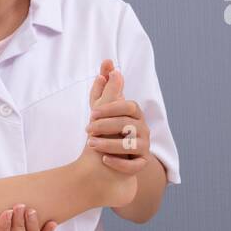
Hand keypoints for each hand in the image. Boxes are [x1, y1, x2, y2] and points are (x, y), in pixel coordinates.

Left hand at [85, 59, 149, 174]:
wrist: (106, 159)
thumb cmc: (105, 129)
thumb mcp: (102, 108)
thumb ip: (105, 87)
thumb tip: (108, 64)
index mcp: (134, 114)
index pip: (129, 107)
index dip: (111, 109)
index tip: (92, 113)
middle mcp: (142, 129)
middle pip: (128, 125)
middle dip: (106, 126)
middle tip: (87, 130)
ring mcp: (143, 147)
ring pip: (131, 145)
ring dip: (110, 144)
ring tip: (91, 144)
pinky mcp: (140, 164)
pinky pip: (134, 165)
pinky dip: (120, 163)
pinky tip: (104, 160)